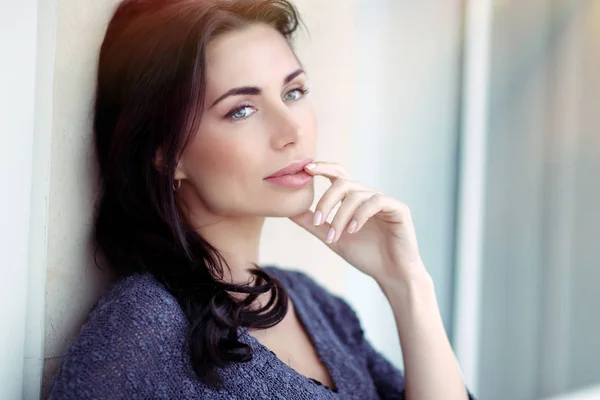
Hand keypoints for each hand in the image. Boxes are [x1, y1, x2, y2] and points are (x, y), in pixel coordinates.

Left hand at [289, 162, 428, 284]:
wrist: (391, 274)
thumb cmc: (365, 254)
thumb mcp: (331, 237)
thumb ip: (312, 223)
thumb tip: (288, 210)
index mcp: (353, 199)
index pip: (337, 174)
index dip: (322, 168)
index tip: (305, 169)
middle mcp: (368, 195)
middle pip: (343, 182)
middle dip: (326, 200)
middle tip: (318, 220)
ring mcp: (384, 200)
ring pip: (356, 195)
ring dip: (341, 216)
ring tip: (334, 236)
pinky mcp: (398, 209)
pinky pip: (376, 202)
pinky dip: (360, 215)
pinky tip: (353, 230)